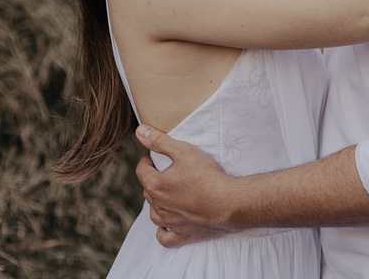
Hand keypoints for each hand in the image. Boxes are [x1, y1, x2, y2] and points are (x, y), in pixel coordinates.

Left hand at [135, 124, 234, 247]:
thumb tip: (140, 131)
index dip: (146, 160)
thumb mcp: (184, 151)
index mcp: (155, 185)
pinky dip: (162, 231)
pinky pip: (164, 237)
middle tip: (165, 171)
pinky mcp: (182, 234)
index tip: (152, 155)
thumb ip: (160, 141)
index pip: (142, 170)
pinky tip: (166, 224)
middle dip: (153, 180)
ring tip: (166, 194)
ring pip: (154, 214)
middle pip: (148, 191)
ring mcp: (169, 222)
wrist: (228, 203)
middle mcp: (158, 206)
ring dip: (156, 203)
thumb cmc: (207, 176)